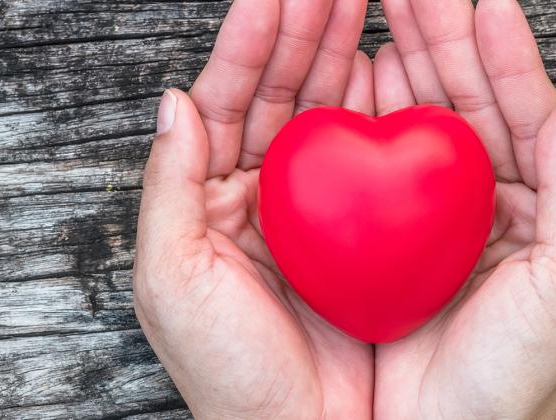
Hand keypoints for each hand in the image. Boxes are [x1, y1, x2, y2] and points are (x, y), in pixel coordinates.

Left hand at [132, 1, 373, 417]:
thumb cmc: (230, 374)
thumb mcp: (172, 281)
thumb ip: (168, 188)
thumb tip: (173, 101)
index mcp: (209, 199)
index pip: (225, 99)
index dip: (249, 41)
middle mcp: (260, 195)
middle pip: (278, 93)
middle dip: (301, 30)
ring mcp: (316, 208)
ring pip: (323, 113)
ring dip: (337, 54)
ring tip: (358, 2)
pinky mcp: (363, 229)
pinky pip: (369, 156)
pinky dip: (376, 110)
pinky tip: (387, 69)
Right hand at [371, 0, 555, 417]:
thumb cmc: (520, 380)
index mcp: (550, 210)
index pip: (530, 114)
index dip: (508, 56)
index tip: (485, 2)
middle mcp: (497, 206)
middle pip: (472, 105)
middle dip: (448, 40)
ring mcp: (441, 219)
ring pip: (426, 125)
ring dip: (410, 66)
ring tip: (389, 11)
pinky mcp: (395, 238)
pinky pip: (383, 165)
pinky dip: (373, 119)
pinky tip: (361, 80)